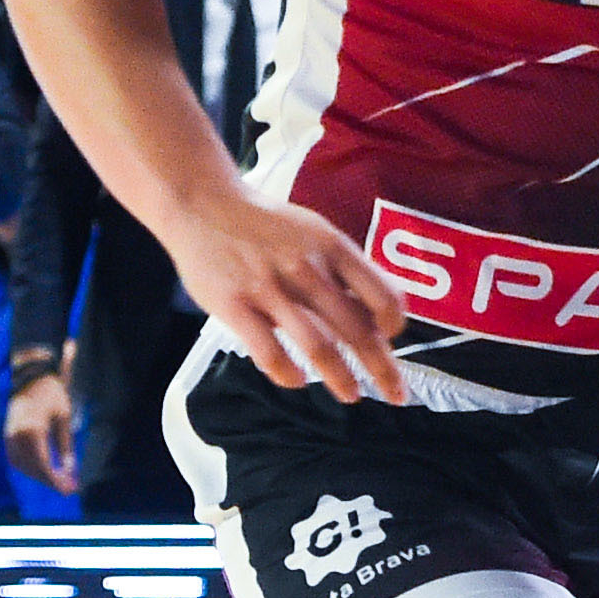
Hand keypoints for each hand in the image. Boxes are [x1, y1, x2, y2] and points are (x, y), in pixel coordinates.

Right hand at [6, 370, 78, 492]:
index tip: (69, 489)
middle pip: (32, 468)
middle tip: (68, 489)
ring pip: (22, 466)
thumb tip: (70, 470)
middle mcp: (17, 435)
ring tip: (59, 482)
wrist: (31, 377)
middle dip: (50, 481)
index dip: (55, 480)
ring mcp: (9, 435)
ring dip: (39, 477)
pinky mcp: (7, 435)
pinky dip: (28, 468)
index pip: (43, 463)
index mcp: (33, 430)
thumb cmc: (51, 395)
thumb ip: (66, 445)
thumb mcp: (64, 418)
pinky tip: (43, 472)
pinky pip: (15, 458)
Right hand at [162, 190, 407, 404]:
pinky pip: (269, 351)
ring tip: (351, 395)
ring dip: (341, 378)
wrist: (203, 202)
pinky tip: (297, 381)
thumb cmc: (265, 224)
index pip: (383, 294)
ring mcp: (270, 288)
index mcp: (333, 248)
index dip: (395, 323)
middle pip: (357, 330)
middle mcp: (307, 269)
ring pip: (318, 346)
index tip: (392, 338)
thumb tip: (375, 314)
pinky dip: (287, 374)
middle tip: (396, 395)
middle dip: (382, 369)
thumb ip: (342, 270)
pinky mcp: (234, 305)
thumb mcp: (314, 232)